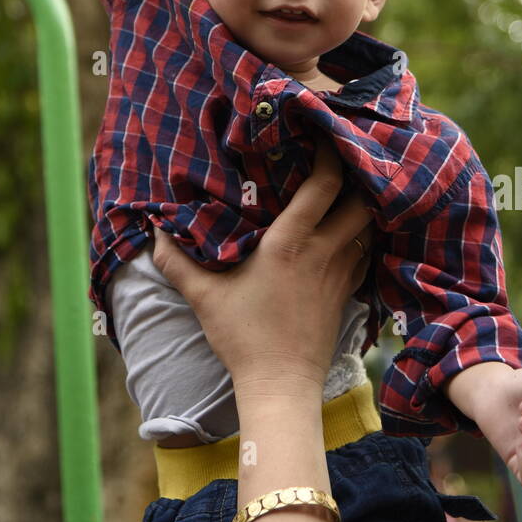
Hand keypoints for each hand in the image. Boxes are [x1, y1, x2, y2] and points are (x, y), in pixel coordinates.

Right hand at [151, 133, 375, 394]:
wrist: (280, 387)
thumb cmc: (242, 338)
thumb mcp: (204, 297)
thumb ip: (176, 262)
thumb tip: (152, 233)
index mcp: (291, 242)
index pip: (326, 185)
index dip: (331, 154)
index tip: (323, 134)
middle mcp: (324, 252)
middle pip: (362, 201)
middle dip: (359, 175)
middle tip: (344, 157)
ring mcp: (340, 274)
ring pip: (368, 227)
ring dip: (364, 205)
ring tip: (351, 187)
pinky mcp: (347, 295)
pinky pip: (365, 255)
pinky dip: (364, 238)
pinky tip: (351, 232)